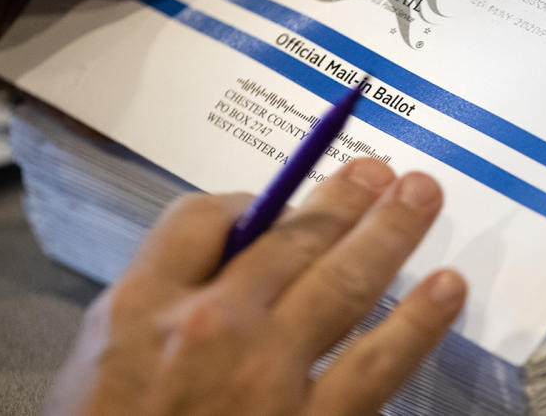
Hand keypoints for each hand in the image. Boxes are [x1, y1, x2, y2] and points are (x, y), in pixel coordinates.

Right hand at [46, 158, 465, 414]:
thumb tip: (228, 252)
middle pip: (290, 239)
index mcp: (145, 305)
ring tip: (421, 195)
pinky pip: (378, 364)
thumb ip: (157, 299)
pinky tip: (447, 287)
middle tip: (380, 171)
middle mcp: (213, 326)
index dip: (244, 199)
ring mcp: (268, 376)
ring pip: (344, 283)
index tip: (274, 201)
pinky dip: (418, 320)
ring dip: (390, 231)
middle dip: (342, 197)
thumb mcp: (99, 361)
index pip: (202, 218)